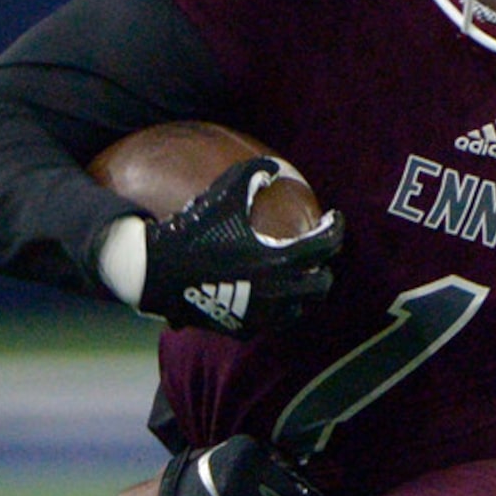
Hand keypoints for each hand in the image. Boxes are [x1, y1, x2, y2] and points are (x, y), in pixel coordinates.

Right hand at [140, 159, 342, 333]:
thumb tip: (274, 168)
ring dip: (300, 293)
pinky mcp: (241, 328)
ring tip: (292, 277)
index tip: (333, 220)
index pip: (325, 246)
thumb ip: (252, 175)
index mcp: (278, 259)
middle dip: (323, 269)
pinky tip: (265, 295)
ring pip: (298, 309)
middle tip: (314, 255)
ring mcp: (260, 315)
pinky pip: (269, 322)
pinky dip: (273, 309)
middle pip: (320, 285)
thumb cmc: (194, 231)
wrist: (159, 272)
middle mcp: (276, 291)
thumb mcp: (223, 195)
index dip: (336, 229)